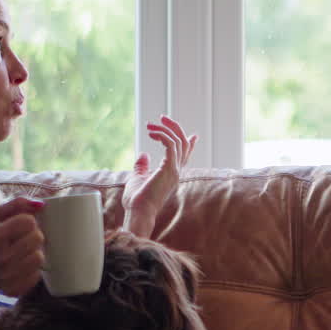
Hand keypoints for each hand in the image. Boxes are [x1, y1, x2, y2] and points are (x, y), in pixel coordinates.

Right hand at [0, 197, 45, 295]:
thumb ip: (19, 203)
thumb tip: (41, 204)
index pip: (29, 221)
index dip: (29, 220)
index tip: (21, 225)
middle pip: (38, 238)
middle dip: (34, 236)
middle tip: (23, 239)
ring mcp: (5, 276)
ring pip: (39, 258)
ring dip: (34, 253)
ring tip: (23, 252)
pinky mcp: (12, 289)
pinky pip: (36, 277)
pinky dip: (32, 271)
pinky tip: (21, 267)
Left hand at [122, 115, 198, 236]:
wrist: (138, 212)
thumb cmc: (137, 200)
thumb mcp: (138, 178)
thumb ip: (142, 167)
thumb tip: (143, 154)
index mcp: (172, 174)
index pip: (185, 156)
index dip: (189, 144)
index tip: (193, 135)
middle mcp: (177, 171)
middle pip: (184, 144)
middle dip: (175, 128)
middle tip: (162, 117)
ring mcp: (175, 170)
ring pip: (179, 141)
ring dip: (165, 129)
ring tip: (150, 125)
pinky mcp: (169, 168)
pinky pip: (171, 144)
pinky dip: (162, 135)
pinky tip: (152, 132)